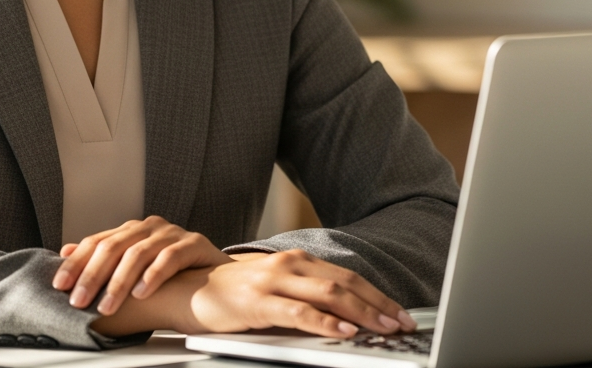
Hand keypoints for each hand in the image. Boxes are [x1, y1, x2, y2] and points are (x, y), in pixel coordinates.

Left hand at [53, 216, 230, 315]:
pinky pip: (171, 257)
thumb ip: (104, 260)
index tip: (59, 286)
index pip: (97, 242)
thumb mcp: (134, 270)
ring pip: (139, 253)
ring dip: (119, 282)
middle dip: (93, 275)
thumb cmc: (174, 278)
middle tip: (79, 301)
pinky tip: (142, 293)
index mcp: (133, 230)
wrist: (220, 281)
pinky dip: (153, 275)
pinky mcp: (195, 243)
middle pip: (114, 246)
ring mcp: (173, 233)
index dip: (76, 263)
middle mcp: (151, 227)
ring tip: (108, 305)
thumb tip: (65, 251)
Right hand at [94, 248, 416, 338]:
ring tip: (383, 328)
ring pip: (328, 294)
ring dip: (361, 312)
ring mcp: (274, 281)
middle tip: (403, 324)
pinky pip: (298, 311)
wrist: (188, 289)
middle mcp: (289, 264)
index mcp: (297, 261)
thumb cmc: (233, 294)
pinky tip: (343, 331)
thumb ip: (306, 295)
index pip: (347, 276)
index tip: (400, 312)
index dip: (377, 295)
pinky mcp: (259, 302)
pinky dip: (325, 321)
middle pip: (345, 283)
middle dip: (378, 305)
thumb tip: (346, 315)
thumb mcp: (275, 290)